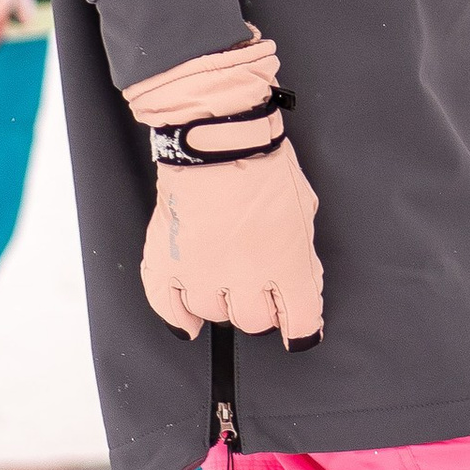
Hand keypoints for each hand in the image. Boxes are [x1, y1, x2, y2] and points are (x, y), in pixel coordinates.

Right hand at [125, 32, 319, 341]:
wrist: (216, 139)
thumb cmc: (265, 165)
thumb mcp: (302, 209)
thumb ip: (302, 254)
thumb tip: (303, 285)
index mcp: (285, 262)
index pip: (300, 319)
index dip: (303, 327)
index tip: (299, 330)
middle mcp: (244, 276)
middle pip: (254, 321)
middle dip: (262, 307)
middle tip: (260, 288)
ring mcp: (201, 272)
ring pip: (213, 314)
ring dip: (222, 303)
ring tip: (225, 281)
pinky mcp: (166, 262)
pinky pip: (167, 308)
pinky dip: (178, 317)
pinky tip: (188, 321)